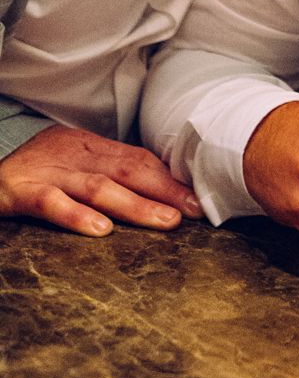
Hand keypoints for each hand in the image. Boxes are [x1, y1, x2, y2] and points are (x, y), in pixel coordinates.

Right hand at [0, 125, 201, 237]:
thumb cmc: (30, 177)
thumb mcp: (70, 168)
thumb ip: (104, 176)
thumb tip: (153, 193)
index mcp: (86, 146)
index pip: (136, 159)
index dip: (168, 178)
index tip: (197, 198)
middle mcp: (72, 154)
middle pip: (125, 169)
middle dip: (164, 189)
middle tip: (193, 210)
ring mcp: (48, 172)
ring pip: (97, 187)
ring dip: (135, 205)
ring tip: (165, 222)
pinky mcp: (21, 192)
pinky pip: (52, 203)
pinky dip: (77, 216)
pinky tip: (101, 230)